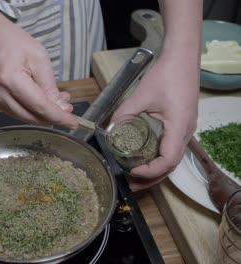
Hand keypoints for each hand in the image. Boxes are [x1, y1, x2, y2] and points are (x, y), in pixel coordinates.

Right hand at [0, 16, 76, 128]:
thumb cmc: (11, 41)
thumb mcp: (39, 57)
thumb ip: (49, 86)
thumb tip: (61, 108)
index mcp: (11, 80)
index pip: (39, 107)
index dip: (58, 116)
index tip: (73, 122)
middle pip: (31, 116)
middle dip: (51, 117)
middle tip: (67, 108)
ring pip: (23, 117)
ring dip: (42, 114)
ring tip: (56, 101)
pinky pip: (15, 111)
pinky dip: (30, 110)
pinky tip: (40, 100)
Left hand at [112, 52, 198, 190]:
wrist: (182, 58)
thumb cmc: (167, 74)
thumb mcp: (141, 95)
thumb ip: (124, 113)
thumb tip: (108, 129)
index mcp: (179, 127)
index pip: (167, 160)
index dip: (150, 171)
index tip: (131, 171)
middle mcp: (186, 132)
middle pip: (170, 166)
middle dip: (150, 178)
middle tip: (130, 185)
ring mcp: (186, 129)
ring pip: (172, 158)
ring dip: (154, 170)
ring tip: (135, 177)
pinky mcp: (181, 124)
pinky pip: (171, 147)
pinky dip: (158, 158)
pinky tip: (144, 159)